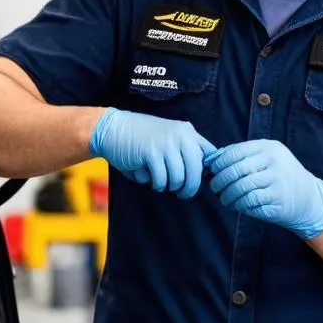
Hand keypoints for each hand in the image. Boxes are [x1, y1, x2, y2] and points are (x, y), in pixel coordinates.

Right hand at [89, 108, 215, 198]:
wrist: (112, 128)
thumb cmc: (140, 138)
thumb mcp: (167, 138)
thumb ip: (184, 152)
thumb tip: (202, 175)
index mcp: (188, 132)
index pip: (210, 154)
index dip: (207, 173)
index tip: (197, 181)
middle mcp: (181, 136)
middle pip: (196, 172)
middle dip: (189, 188)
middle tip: (182, 194)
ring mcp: (166, 144)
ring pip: (178, 179)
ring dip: (167, 185)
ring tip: (158, 180)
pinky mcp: (151, 153)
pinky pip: (161, 180)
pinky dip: (154, 183)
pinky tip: (147, 176)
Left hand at [205, 139, 322, 238]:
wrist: (308, 197)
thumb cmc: (279, 175)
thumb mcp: (266, 157)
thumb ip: (242, 155)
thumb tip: (212, 159)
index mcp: (268, 147)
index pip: (235, 152)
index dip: (219, 163)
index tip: (212, 171)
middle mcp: (273, 162)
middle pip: (236, 171)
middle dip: (220, 181)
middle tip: (215, 188)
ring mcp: (277, 180)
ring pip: (241, 188)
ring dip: (227, 196)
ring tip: (224, 199)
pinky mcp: (277, 199)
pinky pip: (250, 202)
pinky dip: (239, 205)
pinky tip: (237, 206)